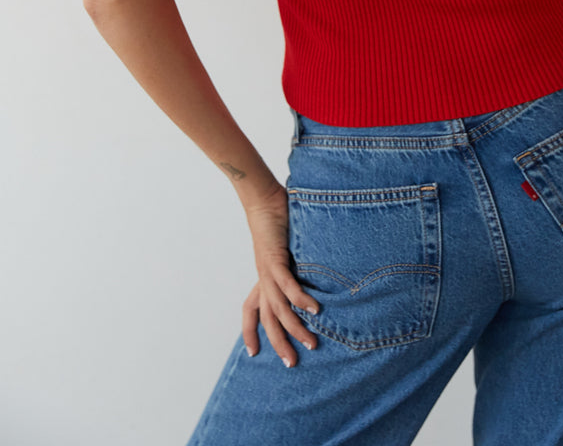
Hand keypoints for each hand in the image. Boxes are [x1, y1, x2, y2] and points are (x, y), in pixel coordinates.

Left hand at [241, 182, 319, 367]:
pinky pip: (287, 284)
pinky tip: (314, 309)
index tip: (253, 353)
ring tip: (311, 343)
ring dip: (295, 328)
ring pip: (278, 308)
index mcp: (263, 276)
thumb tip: (312, 269)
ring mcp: (268, 270)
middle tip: (292, 364)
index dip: (249, 331)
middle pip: (267, 319)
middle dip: (278, 343)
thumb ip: (295, 262)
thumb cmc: (278, 219)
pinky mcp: (275, 258)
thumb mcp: (288, 248)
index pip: (250, 309)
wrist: (263, 198)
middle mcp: (263, 278)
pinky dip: (299, 299)